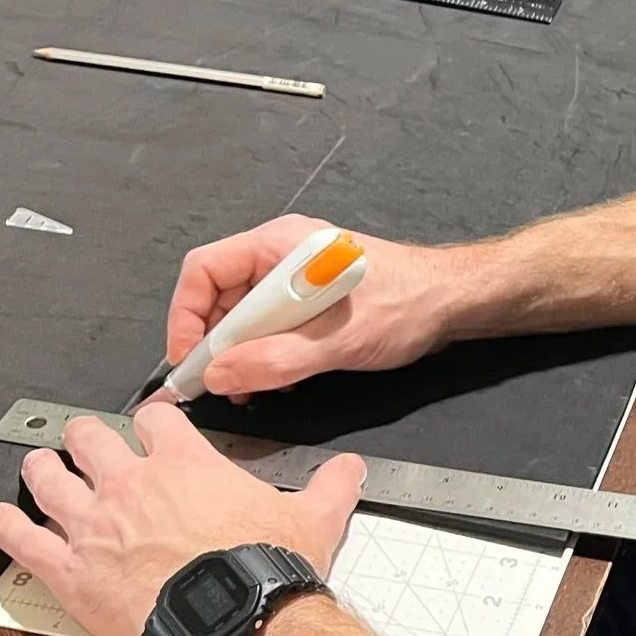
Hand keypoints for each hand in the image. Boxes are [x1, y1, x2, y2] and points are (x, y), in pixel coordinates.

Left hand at [0, 403, 363, 635]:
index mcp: (186, 464)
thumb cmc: (264, 571)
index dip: (153, 419)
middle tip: (85, 441)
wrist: (236, 622)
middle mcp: (132, 484)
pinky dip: (6, 528)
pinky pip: (24, 541)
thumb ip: (332, 486)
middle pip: (91, 436)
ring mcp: (95, 524)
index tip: (153, 424)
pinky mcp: (70, 570)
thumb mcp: (314, 518)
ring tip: (38, 467)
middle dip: (86, 437)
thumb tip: (352, 471)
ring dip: (42, 470)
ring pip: (49, 478)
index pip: (158, 420)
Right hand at [166, 214, 455, 395]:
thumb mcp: (336, 340)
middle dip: (214, 344)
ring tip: (249, 390)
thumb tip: (219, 376)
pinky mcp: (307, 301)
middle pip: (218, 296)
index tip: (190, 360)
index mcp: (278, 245)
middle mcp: (279, 256)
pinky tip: (277, 381)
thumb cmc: (405, 304)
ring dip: (240, 356)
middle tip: (217, 386)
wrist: (450, 302)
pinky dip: (263, 355)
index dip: (185, 316)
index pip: (204, 270)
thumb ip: (276, 359)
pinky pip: (267, 326)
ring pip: (242, 317)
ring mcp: (292, 279)